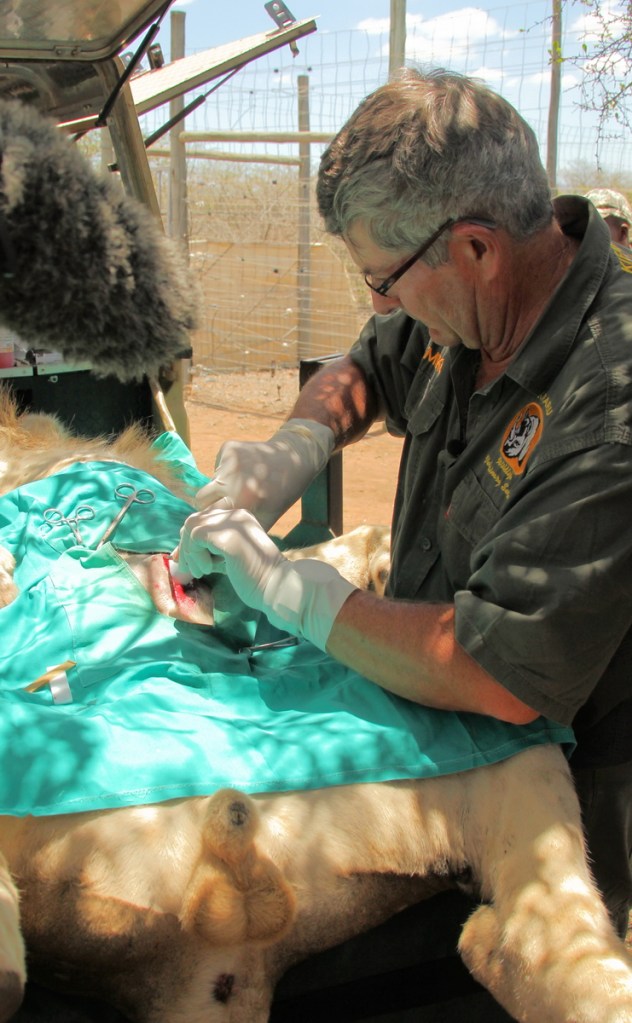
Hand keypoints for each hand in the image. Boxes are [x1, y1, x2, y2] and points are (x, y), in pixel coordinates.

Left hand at [174, 507, 355, 650]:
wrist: (278, 588)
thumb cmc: (256, 579)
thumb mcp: (228, 559)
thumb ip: (210, 551)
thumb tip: (179, 555)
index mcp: (239, 518)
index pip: (203, 520)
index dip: (189, 541)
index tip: (189, 563)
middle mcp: (236, 514)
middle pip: (194, 520)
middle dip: (186, 547)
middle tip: (191, 570)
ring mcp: (233, 524)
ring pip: (192, 527)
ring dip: (190, 552)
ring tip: (202, 571)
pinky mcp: (229, 537)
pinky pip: (197, 538)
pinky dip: (197, 556)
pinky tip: (209, 570)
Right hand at [194, 419, 334, 530]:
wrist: (293, 460)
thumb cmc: (279, 496)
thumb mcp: (265, 520)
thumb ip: (237, 532)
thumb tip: (211, 547)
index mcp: (241, 501)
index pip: (206, 516)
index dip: (209, 521)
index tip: (217, 522)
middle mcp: (232, 479)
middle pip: (201, 499)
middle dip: (210, 505)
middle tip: (225, 505)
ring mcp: (229, 461)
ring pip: (210, 481)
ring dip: (219, 486)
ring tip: (239, 486)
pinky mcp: (228, 447)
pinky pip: (217, 465)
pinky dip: (226, 469)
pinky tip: (245, 469)